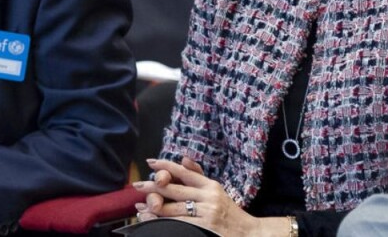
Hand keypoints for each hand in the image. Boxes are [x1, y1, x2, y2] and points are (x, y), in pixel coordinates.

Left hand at [132, 158, 261, 235]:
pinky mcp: (204, 229)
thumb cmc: (229, 213)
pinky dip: (163, 224)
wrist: (249, 234)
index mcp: (210, 186)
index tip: (151, 163)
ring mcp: (206, 214)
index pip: (185, 173)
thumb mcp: (217, 192)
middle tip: (137, 185)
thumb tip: (184, 158)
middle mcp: (208, 197)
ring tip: (140, 209)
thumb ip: (199, 176)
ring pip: (173, 210)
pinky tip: (153, 223)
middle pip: (175, 190)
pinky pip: (179, 225)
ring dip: (154, 210)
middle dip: (153, 187)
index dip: (166, 167)